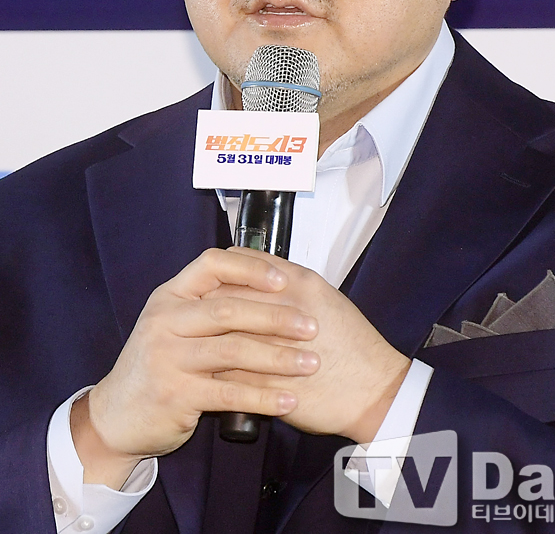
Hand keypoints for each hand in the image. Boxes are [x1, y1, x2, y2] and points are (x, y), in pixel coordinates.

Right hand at [71, 248, 318, 487]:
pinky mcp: (174, 394)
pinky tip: (289, 400)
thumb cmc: (159, 364)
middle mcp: (165, 321)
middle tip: (313, 326)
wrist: (116, 415)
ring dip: (279, 358)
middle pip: (229, 309)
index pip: (212, 264)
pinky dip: (264, 397)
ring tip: (311, 363)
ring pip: (233, 351)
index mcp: (170, 296)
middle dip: (277, 317)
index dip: (251, 268)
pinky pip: (228, 394)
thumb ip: (211, 304)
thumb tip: (272, 282)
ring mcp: (167, 358)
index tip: (284, 279)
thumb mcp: (175, 323)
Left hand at [212, 248, 411, 444]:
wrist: (374, 389)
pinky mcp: (268, 386)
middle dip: (204, 309)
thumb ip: (286, 279)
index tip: (207, 286)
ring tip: (200, 344)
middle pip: (224, 300)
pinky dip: (214, 374)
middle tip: (196, 316)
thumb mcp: (322, 295)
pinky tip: (210, 372)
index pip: (238, 269)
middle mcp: (284, 312)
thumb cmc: (351, 342)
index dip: (216, 278)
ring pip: (221, 338)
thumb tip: (251, 270)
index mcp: (298, 285)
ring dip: (205, 342)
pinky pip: (228, 376)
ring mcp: (273, 349)